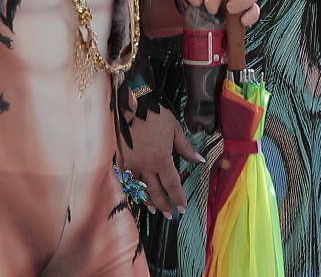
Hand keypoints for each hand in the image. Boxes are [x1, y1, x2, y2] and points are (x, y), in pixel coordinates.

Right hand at [117, 101, 203, 217]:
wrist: (132, 105)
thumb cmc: (156, 115)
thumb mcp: (175, 129)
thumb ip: (186, 147)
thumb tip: (199, 159)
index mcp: (162, 160)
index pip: (172, 185)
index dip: (178, 198)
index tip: (182, 208)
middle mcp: (146, 167)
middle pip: (156, 192)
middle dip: (164, 205)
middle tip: (169, 215)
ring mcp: (132, 166)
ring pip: (141, 189)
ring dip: (148, 201)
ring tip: (153, 209)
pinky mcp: (121, 161)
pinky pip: (127, 181)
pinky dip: (133, 189)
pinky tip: (137, 193)